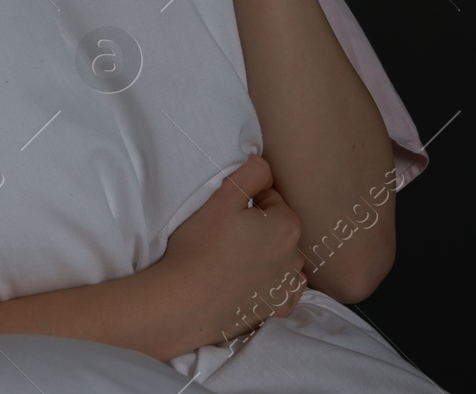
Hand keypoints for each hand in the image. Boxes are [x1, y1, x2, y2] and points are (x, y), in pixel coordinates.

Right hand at [156, 154, 307, 346]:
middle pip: (278, 229)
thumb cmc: (198, 248)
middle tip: (225, 238)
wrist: (180, 304)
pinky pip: (282, 289)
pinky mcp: (275, 310)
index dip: (246, 203)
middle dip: (258, 228)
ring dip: (264, 255)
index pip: (272, 199)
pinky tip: (246, 283)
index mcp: (287, 226)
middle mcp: (294, 258)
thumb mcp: (223, 198)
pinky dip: (270, 285)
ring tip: (231, 261)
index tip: (226, 217)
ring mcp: (286, 288)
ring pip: (281, 257)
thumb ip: (251, 172)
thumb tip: (264, 164)